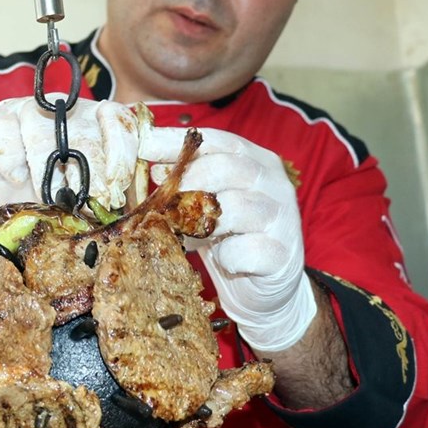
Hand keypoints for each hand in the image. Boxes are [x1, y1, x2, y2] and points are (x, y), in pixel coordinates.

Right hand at [0, 97, 139, 208]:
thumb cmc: (50, 189)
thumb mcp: (89, 189)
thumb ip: (117, 185)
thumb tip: (146, 196)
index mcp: (95, 119)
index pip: (119, 119)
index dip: (122, 149)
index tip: (119, 182)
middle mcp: (64, 109)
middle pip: (83, 131)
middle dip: (90, 170)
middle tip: (90, 201)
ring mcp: (26, 111)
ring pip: (43, 134)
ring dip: (49, 173)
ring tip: (51, 198)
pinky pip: (6, 138)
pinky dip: (13, 164)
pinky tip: (17, 180)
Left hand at [141, 126, 316, 351]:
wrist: (265, 286)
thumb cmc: (232, 237)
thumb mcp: (208, 205)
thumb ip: (190, 185)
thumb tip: (157, 171)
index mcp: (257, 162)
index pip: (218, 141)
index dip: (179, 142)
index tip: (145, 146)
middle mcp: (275, 183)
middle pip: (227, 167)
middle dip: (188, 181)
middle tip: (166, 200)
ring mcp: (282, 217)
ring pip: (237, 207)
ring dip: (203, 223)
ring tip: (188, 236)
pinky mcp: (282, 253)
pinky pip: (247, 250)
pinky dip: (227, 256)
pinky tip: (223, 260)